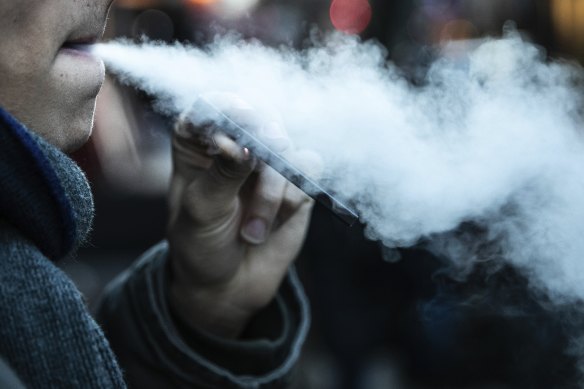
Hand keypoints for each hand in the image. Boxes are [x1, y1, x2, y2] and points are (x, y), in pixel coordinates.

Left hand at [166, 93, 313, 337]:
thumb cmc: (200, 245)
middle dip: (263, 142)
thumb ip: (222, 175)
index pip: (213, 106)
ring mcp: (266, 162)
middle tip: (262, 162)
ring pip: (285, 147)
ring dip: (274, 191)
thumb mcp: (202, 211)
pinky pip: (308, 168)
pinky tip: (279, 219)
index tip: (240, 118)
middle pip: (258, 116)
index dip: (229, 106)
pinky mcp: (294, 182)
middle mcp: (234, 144)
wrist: (228, 286)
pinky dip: (295, 195)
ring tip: (253, 232)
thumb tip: (240, 143)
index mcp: (198, 142)